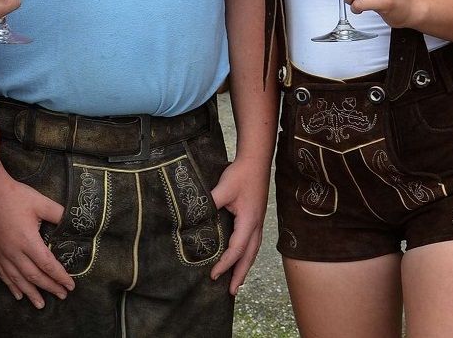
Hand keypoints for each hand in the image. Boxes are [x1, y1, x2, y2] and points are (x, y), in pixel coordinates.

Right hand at [0, 162, 73, 307]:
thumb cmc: (14, 195)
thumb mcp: (40, 202)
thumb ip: (58, 214)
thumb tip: (72, 220)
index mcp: (28, 240)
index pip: (47, 264)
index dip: (60, 276)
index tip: (70, 285)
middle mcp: (14, 252)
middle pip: (34, 276)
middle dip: (50, 287)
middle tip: (62, 295)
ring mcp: (1, 254)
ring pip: (18, 279)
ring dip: (31, 293)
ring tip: (41, 304)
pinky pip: (2, 275)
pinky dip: (12, 286)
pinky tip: (18, 294)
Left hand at [208, 157, 268, 294]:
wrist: (256, 160)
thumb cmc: (240, 173)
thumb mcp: (223, 188)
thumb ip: (209, 203)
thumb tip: (193, 216)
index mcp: (249, 221)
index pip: (237, 249)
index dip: (225, 264)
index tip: (214, 275)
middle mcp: (256, 225)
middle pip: (249, 256)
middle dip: (240, 274)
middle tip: (231, 292)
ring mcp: (258, 222)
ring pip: (253, 250)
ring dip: (245, 266)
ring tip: (237, 281)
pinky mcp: (256, 217)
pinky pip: (253, 242)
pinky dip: (247, 254)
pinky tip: (242, 256)